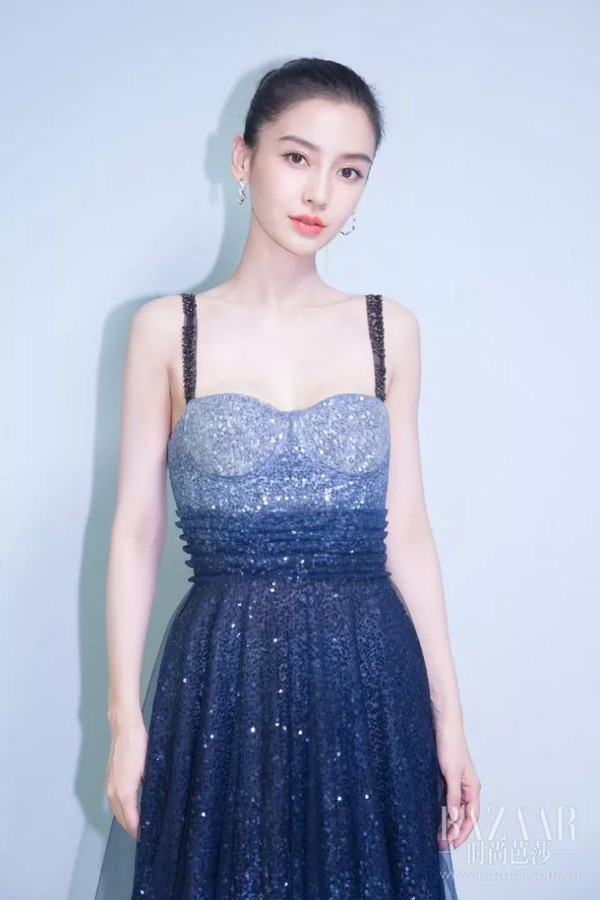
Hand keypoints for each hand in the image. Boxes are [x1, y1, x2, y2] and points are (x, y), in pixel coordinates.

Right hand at [104, 719, 147, 838]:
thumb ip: (150, 788)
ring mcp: (109, 786)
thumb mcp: (150, 769)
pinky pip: (114, 801)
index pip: (130, 820)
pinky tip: (130, 810)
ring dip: (125, 820)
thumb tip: (156, 802)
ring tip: (139, 826)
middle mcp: (112, 792)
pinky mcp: (109, 779)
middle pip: (121, 818)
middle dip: (132, 828)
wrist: (125, 729)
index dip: (138, 830)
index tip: (148, 837)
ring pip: (116, 810)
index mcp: (123, 792)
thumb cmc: (139, 746)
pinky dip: (121, 809)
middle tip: (145, 835)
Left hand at [435, 722, 480, 849]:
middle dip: (454, 830)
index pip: (472, 817)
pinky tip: (436, 815)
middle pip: (463, 815)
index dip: (464, 832)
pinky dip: (443, 810)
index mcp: (472, 787)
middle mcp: (466, 787)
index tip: (454, 844)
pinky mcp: (447, 777)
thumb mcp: (451, 773)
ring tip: (438, 833)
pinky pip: (448, 799)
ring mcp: (457, 783)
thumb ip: (453, 796)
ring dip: (448, 822)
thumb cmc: (451, 744)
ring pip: (455, 808)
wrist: (443, 726)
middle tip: (442, 842)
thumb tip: (454, 817)